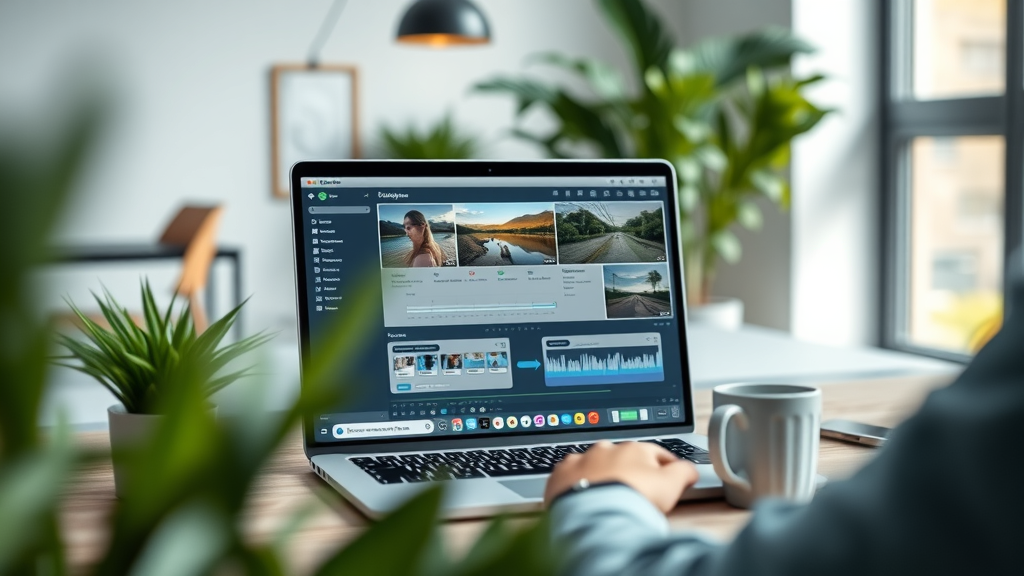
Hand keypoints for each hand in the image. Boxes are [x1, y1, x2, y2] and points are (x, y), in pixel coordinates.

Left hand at [544, 441, 699, 513]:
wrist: (596, 514)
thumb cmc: (634, 498)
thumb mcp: (672, 485)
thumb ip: (684, 472)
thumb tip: (689, 469)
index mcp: (635, 448)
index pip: (655, 454)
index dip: (665, 467)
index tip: (669, 476)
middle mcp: (607, 449)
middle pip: (623, 458)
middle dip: (630, 471)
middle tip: (635, 492)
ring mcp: (582, 460)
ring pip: (595, 464)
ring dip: (602, 475)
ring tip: (607, 495)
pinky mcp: (561, 475)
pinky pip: (570, 475)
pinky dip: (578, 482)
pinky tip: (582, 493)